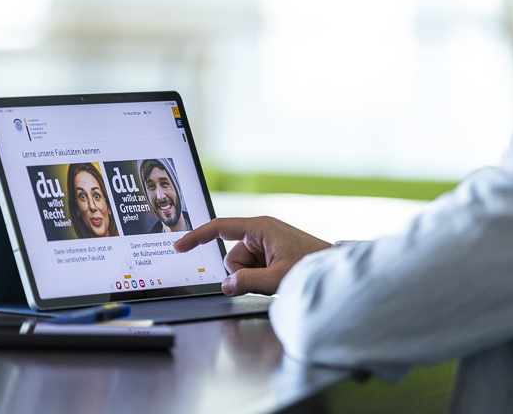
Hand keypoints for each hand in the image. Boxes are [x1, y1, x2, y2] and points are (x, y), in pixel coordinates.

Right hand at [173, 217, 330, 296]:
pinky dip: (261, 278)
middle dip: (243, 273)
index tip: (180, 246)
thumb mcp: (277, 278)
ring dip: (254, 277)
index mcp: (259, 227)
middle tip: (268, 279)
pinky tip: (277, 278)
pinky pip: (252, 269)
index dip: (197, 237)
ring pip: (241, 267)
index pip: (219, 228)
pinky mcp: (270, 253)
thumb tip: (226, 285)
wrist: (333, 270)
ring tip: (277, 279)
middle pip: (231, 257)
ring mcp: (265, 243)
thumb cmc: (311, 265)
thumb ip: (247, 282)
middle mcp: (260, 232)